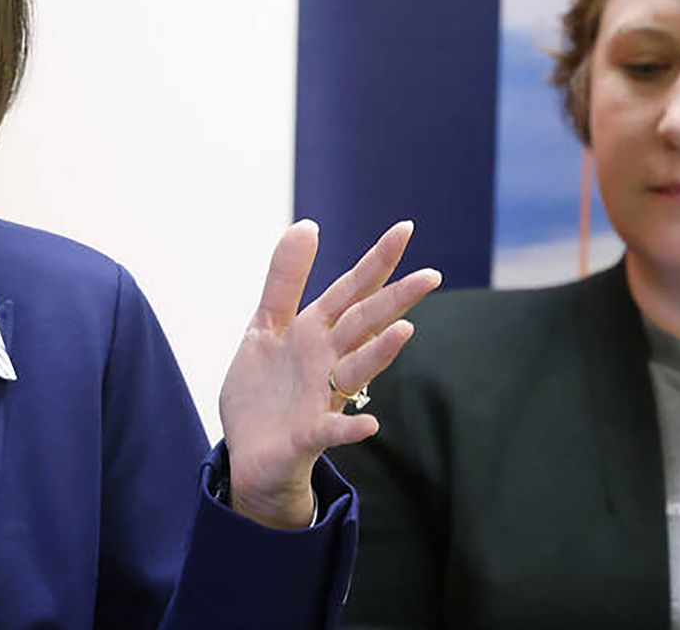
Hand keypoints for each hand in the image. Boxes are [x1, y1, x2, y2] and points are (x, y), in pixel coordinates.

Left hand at [218, 220, 439, 529]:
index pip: (351, 290)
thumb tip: (308, 224)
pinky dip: (350, 427)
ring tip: (404, 332)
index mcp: (315, 332)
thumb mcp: (266, 325)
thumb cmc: (264, 390)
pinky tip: (369, 424)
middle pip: (363, 325)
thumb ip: (286, 279)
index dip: (376, 261)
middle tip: (431, 276)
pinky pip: (331, 430)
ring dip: (379, 354)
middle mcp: (327, 362)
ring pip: (355, 372)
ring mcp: (322, 399)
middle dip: (394, 301)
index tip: (404, 228)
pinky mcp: (308, 436)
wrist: (248, 454)